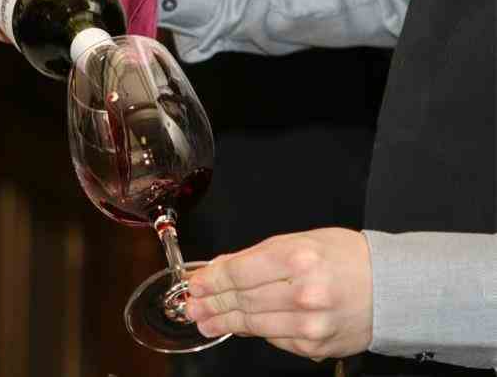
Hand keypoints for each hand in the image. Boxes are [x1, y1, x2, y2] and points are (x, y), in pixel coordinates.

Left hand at [185, 228, 372, 360]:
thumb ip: (259, 255)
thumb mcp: (301, 240)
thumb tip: (222, 268)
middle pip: (243, 300)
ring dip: (224, 322)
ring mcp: (310, 324)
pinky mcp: (315, 345)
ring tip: (205, 320)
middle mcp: (304, 293)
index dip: (212, 279)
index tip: (197, 283)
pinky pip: (275, 338)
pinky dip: (255, 330)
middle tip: (194, 305)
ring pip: (254, 324)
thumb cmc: (347, 257)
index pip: (240, 272)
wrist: (392, 287)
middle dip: (213, 303)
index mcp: (299, 258)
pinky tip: (238, 326)